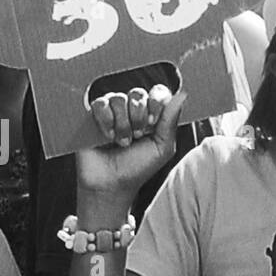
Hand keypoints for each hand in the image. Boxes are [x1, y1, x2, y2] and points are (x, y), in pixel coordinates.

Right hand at [75, 81, 184, 198]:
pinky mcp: (93, 115)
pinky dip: (106, 120)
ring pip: (118, 98)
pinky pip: (100, 104)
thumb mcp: (162, 148)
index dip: (156, 101)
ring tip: (122, 142)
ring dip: (122, 123)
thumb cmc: (138, 168)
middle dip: (138, 116)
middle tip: (137, 136)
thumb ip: (171, 121)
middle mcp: (132, 110)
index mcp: (151, 115)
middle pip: (138, 93)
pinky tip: (108, 137)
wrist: (112, 183)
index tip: (153, 122)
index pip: (158, 92)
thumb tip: (182, 95)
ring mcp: (112, 111)